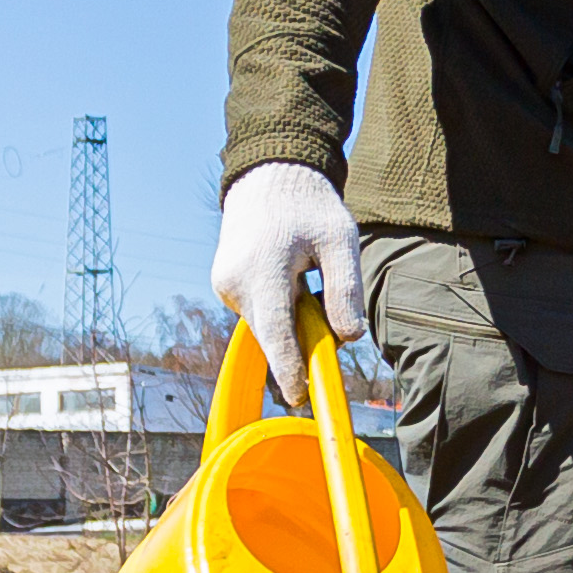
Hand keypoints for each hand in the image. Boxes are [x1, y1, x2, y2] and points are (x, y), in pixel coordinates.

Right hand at [209, 162, 364, 403]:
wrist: (269, 176)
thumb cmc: (310, 206)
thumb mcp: (340, 240)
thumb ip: (345, 289)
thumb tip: (349, 337)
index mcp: (264, 269)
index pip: (276, 333)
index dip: (290, 369)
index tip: (301, 396)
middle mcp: (235, 282)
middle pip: (270, 336)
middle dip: (298, 347)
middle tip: (328, 333)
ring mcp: (224, 285)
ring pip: (263, 326)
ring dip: (288, 324)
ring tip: (307, 283)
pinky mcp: (223, 285)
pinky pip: (256, 313)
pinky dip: (277, 311)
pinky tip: (291, 282)